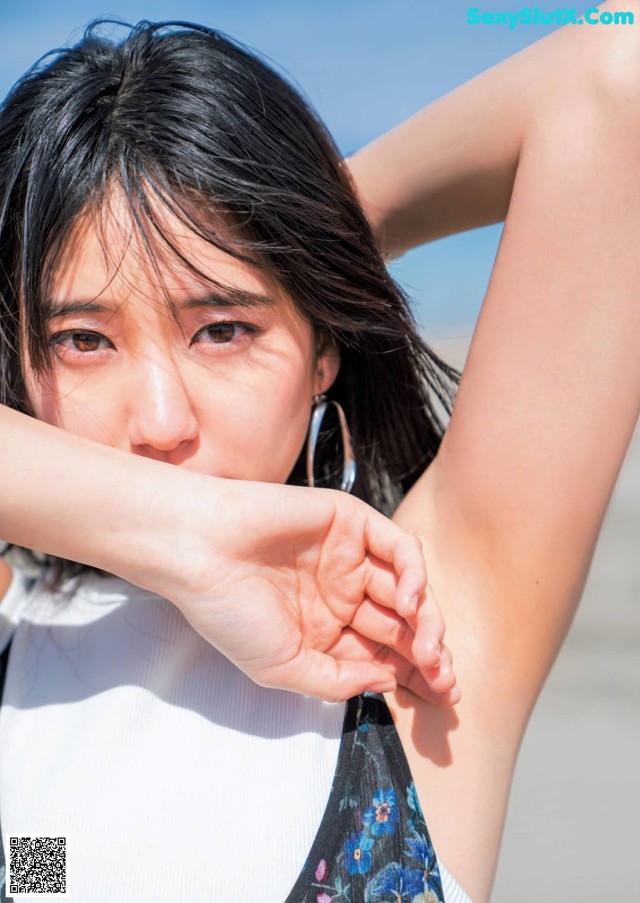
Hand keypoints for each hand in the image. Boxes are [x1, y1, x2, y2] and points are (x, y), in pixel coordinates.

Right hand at [152, 476, 458, 703]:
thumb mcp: (283, 667)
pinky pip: (399, 548)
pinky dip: (413, 575)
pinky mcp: (352, 523)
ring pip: (408, 589)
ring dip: (426, 620)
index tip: (443, 698)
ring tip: (427, 650)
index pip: (384, 654)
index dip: (416, 675)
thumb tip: (388, 682)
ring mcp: (350, 558)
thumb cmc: (229, 611)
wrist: (199, 551)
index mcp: (327, 630)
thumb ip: (337, 681)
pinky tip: (407, 603)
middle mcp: (343, 594)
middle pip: (403, 625)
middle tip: (444, 680)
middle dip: (428, 654)